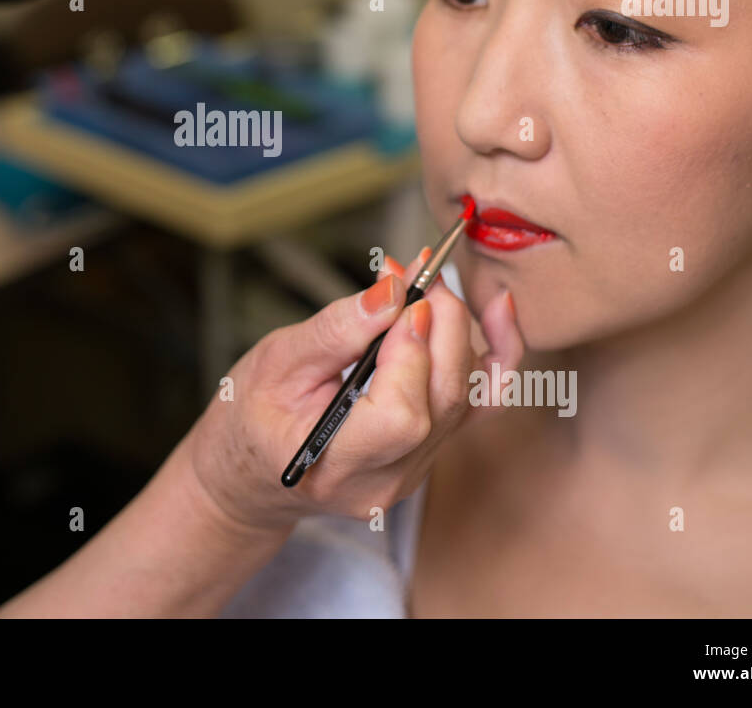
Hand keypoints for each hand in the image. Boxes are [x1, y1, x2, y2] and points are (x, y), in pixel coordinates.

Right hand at [186, 245, 526, 531]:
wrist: (251, 471)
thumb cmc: (251, 416)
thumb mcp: (275, 362)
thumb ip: (336, 330)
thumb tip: (392, 290)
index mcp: (335, 464)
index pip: (402, 414)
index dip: (412, 351)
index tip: (403, 296)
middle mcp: (386, 479)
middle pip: (443, 399)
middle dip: (442, 324)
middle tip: (420, 273)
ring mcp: (414, 471)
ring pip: (467, 397)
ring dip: (460, 329)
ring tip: (433, 282)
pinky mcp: (431, 453)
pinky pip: (480, 405)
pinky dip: (496, 357)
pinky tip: (500, 312)